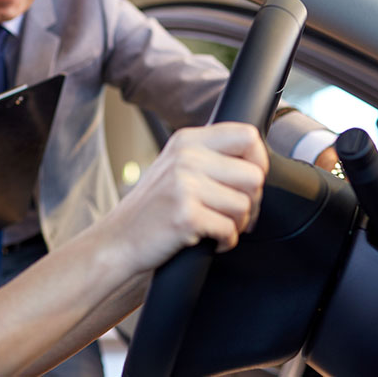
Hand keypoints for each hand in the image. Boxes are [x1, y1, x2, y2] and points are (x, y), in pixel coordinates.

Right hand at [100, 122, 267, 273]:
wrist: (118, 240)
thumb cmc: (152, 209)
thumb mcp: (176, 167)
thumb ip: (210, 156)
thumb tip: (256, 163)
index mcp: (187, 140)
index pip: (247, 136)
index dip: (259, 162)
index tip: (248, 182)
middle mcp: (186, 157)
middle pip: (254, 175)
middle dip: (252, 201)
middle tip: (233, 213)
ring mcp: (184, 185)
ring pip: (245, 205)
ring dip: (238, 224)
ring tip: (217, 226)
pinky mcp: (186, 216)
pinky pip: (230, 230)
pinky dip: (226, 241)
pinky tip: (210, 240)